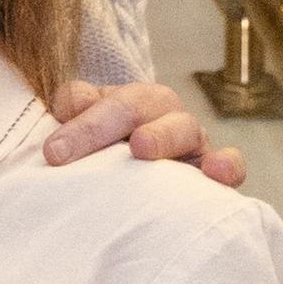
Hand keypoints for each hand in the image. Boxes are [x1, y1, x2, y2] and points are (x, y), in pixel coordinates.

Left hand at [45, 76, 245, 190]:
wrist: (133, 183)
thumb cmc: (102, 153)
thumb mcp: (81, 126)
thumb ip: (73, 108)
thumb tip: (72, 105)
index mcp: (129, 100)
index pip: (103, 102)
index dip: (81, 125)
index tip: (53, 154)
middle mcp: (161, 115)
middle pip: (140, 107)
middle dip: (114, 126)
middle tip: (90, 143)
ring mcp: (189, 142)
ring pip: (184, 129)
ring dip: (163, 137)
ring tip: (141, 148)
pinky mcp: (212, 171)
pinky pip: (229, 165)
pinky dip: (226, 166)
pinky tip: (216, 173)